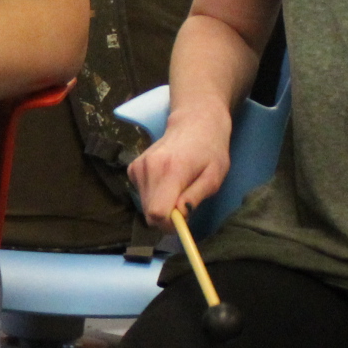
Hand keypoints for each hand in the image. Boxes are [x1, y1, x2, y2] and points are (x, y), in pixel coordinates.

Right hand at [127, 108, 232, 228]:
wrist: (194, 123)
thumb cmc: (210, 150)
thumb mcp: (214, 176)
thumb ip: (195, 197)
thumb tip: (179, 216)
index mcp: (171, 170)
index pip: (157, 212)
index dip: (170, 224)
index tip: (183, 220)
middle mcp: (148, 168)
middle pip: (149, 213)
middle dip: (167, 217)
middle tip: (184, 205)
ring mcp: (137, 167)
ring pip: (145, 206)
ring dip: (161, 205)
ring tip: (178, 188)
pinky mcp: (132, 169)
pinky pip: (142, 195)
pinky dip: (154, 195)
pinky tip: (167, 181)